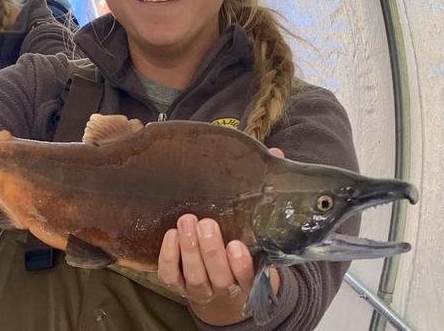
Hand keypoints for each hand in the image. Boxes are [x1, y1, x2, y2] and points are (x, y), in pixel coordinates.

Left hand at [156, 148, 285, 325]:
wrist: (223, 289)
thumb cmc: (241, 245)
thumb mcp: (257, 228)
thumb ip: (265, 194)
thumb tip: (275, 154)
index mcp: (248, 277)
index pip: (247, 276)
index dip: (241, 264)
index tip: (236, 244)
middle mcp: (225, 286)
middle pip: (219, 275)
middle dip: (210, 250)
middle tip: (205, 223)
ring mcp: (201, 288)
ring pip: (194, 275)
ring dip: (189, 250)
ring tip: (186, 221)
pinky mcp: (178, 285)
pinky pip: (171, 276)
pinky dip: (169, 258)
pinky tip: (170, 236)